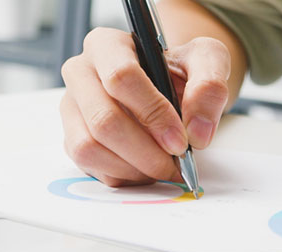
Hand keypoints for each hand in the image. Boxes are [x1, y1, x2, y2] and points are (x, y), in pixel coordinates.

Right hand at [60, 27, 233, 185]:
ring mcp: (72, 109)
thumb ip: (210, 84)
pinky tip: (146, 167)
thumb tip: (197, 130)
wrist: (168, 88)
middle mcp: (80, 74)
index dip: (153, 113)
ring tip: (161, 166)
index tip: (180, 139)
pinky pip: (90, 166)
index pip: (120, 77)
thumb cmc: (179, 71)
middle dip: (145, 151)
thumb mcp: (207, 60)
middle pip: (103, 120)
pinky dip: (123, 175)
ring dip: (132, 167)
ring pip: (90, 148)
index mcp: (107, 45)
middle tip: (174, 163)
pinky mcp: (72, 138)